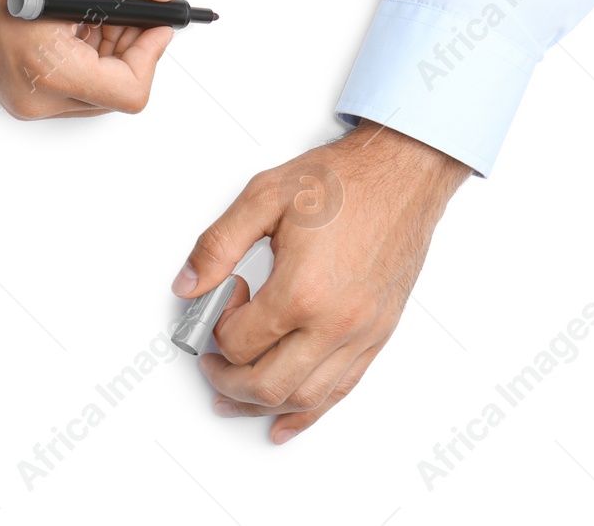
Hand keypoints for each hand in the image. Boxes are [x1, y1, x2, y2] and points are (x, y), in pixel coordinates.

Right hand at [0, 0, 178, 117]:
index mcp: (48, 70)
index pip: (130, 91)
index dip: (152, 53)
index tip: (158, 21)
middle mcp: (36, 97)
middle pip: (116, 91)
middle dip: (132, 46)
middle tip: (131, 7)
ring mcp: (26, 99)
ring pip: (98, 89)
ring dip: (110, 49)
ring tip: (95, 6)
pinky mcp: (20, 91)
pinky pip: (74, 83)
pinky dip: (86, 53)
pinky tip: (75, 18)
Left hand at [172, 120, 471, 442]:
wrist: (404, 173)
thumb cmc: (345, 181)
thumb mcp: (265, 196)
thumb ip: (218, 243)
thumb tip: (189, 284)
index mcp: (302, 290)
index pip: (240, 341)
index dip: (216, 326)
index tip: (222, 299)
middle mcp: (335, 322)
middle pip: (268, 385)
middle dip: (227, 382)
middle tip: (210, 363)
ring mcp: (360, 334)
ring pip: (304, 398)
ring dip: (261, 407)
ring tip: (232, 399)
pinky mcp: (377, 335)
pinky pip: (341, 390)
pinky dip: (309, 413)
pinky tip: (286, 421)